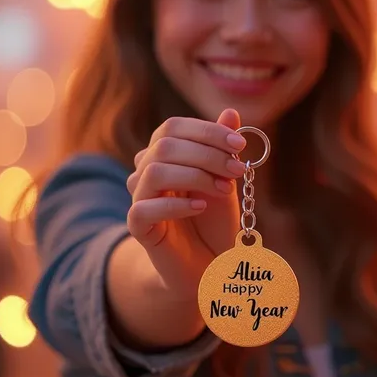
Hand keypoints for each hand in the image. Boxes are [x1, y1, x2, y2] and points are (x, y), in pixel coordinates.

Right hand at [126, 109, 245, 300]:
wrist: (209, 263)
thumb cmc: (215, 218)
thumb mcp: (225, 179)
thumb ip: (223, 148)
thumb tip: (230, 113)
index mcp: (164, 154)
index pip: (173, 127)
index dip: (206, 131)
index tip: (239, 143)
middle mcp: (146, 171)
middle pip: (164, 146)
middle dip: (206, 154)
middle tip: (237, 169)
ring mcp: (139, 198)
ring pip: (153, 172)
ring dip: (195, 176)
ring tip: (223, 189)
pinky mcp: (138, 226)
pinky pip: (143, 208)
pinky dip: (176, 205)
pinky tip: (201, 207)